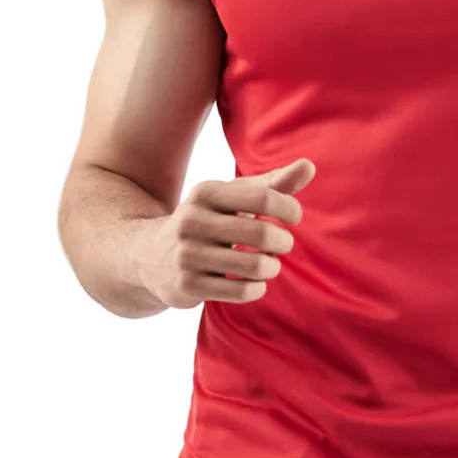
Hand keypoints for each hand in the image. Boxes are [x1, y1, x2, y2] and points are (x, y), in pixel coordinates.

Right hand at [134, 158, 315, 308]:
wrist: (149, 256)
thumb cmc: (208, 220)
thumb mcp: (233, 197)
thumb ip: (272, 183)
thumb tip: (309, 165)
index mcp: (206, 193)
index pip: (263, 197)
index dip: (289, 208)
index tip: (293, 217)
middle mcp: (193, 221)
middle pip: (262, 234)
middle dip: (283, 242)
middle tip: (281, 244)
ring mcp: (188, 255)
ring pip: (255, 266)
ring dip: (272, 267)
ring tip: (269, 264)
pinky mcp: (188, 286)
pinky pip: (242, 291)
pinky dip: (257, 287)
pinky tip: (253, 282)